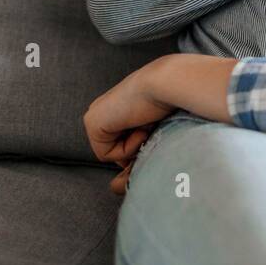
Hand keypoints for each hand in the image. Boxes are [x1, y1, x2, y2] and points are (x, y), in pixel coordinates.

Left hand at [83, 55, 176, 194]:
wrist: (168, 83)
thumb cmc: (173, 102)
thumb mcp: (157, 127)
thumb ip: (143, 146)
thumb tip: (128, 180)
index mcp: (118, 108)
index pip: (124, 144)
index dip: (142, 146)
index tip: (155, 129)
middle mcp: (103, 111)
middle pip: (117, 152)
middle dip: (136, 149)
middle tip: (152, 130)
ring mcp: (95, 116)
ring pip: (114, 155)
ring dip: (135, 146)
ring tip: (147, 124)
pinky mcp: (92, 123)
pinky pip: (108, 155)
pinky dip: (128, 146)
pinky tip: (139, 125)